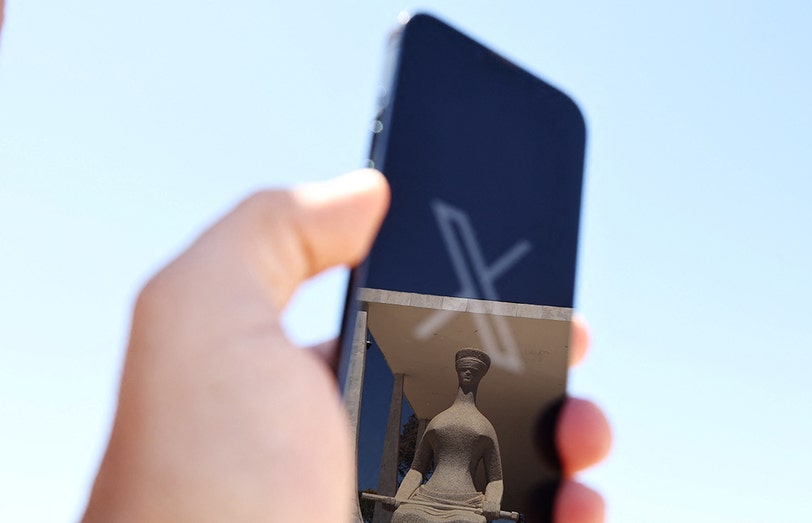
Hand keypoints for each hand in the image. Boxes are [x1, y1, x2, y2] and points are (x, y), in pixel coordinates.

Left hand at [82, 169, 609, 522]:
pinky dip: (576, 510)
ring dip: (571, 433)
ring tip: (584, 432)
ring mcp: (405, 512)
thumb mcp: (202, 322)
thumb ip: (269, 232)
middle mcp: (362, 455)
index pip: (408, 329)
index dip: (472, 301)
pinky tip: (579, 499)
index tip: (526, 281)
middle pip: (476, 390)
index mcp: (313, 391)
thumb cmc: (200, 484)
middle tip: (575, 344)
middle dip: (540, 361)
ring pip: (516, 463)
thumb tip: (364, 188)